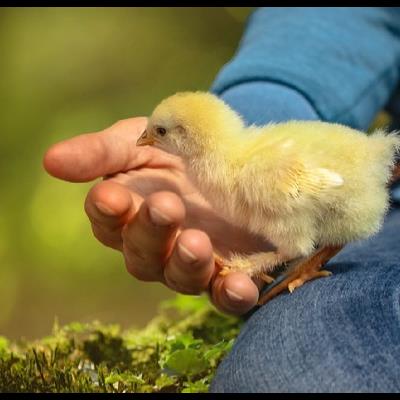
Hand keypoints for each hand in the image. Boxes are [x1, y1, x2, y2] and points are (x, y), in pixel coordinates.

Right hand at [43, 117, 270, 314]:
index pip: (108, 219)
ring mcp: (191, 263)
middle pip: (142, 254)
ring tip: (196, 242)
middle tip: (166, 206)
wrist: (228, 158)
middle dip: (151, 232)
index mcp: (129, 213)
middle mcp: (156, 246)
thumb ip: (101, 152)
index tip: (112, 195)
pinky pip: (226, 295)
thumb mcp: (139, 141)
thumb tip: (50, 161)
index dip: (108, 210)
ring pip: (180, 277)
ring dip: (187, 264)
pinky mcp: (229, 272)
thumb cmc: (174, 149)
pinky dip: (232, 294)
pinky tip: (240, 285)